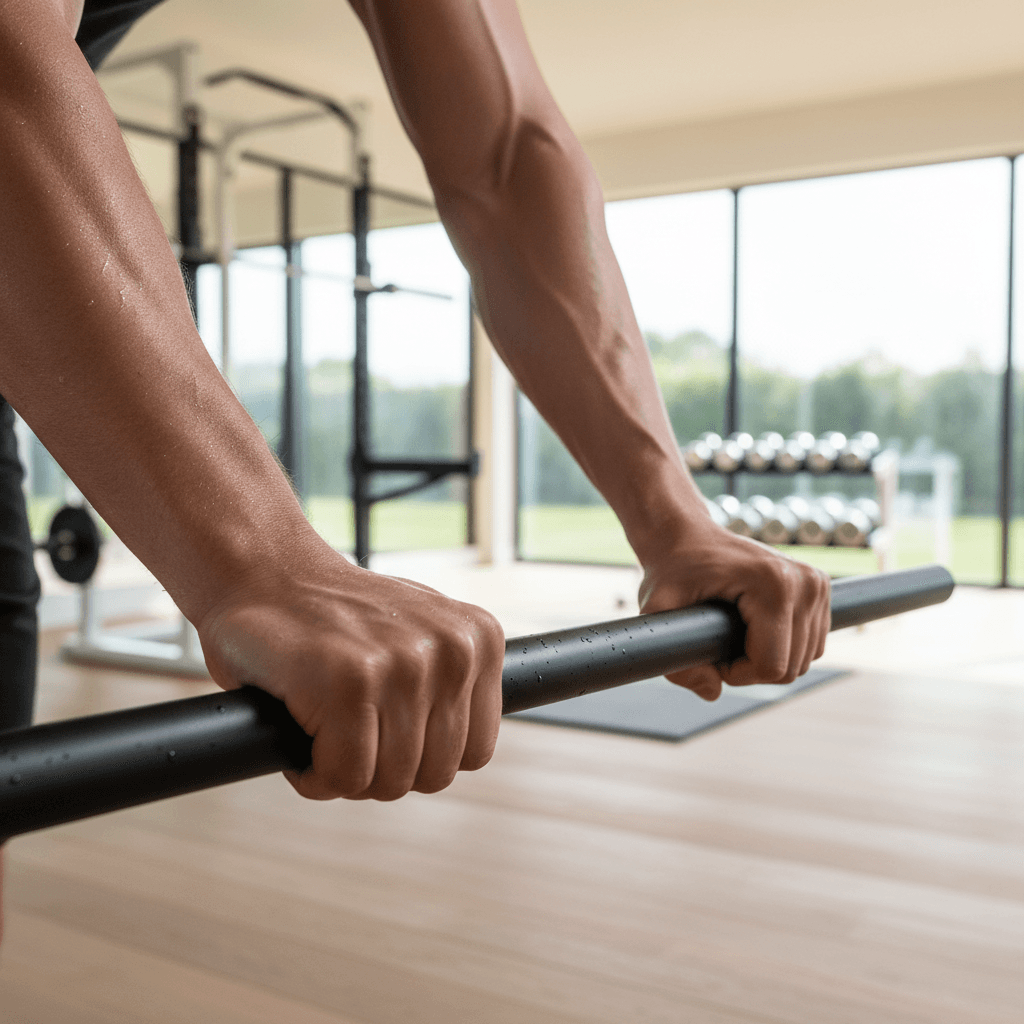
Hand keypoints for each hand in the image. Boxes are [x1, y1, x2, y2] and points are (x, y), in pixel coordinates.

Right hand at [196, 545, 504, 800]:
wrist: (264, 571)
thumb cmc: (335, 615)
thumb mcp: (420, 633)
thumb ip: (453, 685)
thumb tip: (463, 750)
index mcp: (480, 640)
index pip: (473, 752)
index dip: (421, 755)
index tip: (384, 728)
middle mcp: (454, 650)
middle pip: (434, 775)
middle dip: (382, 767)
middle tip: (346, 726)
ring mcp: (406, 665)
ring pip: (389, 782)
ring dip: (344, 770)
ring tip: (322, 721)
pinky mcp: (352, 682)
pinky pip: (344, 777)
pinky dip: (312, 773)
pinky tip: (300, 728)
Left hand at [638, 518, 830, 700]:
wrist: (688, 535)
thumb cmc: (671, 569)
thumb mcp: (657, 610)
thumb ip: (673, 658)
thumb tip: (712, 692)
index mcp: (774, 585)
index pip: (772, 666)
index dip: (736, 674)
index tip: (709, 653)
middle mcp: (806, 582)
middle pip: (792, 668)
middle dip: (751, 669)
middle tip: (717, 645)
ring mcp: (817, 583)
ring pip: (805, 660)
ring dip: (767, 660)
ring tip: (732, 635)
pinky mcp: (820, 587)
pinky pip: (811, 644)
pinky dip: (783, 648)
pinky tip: (752, 630)